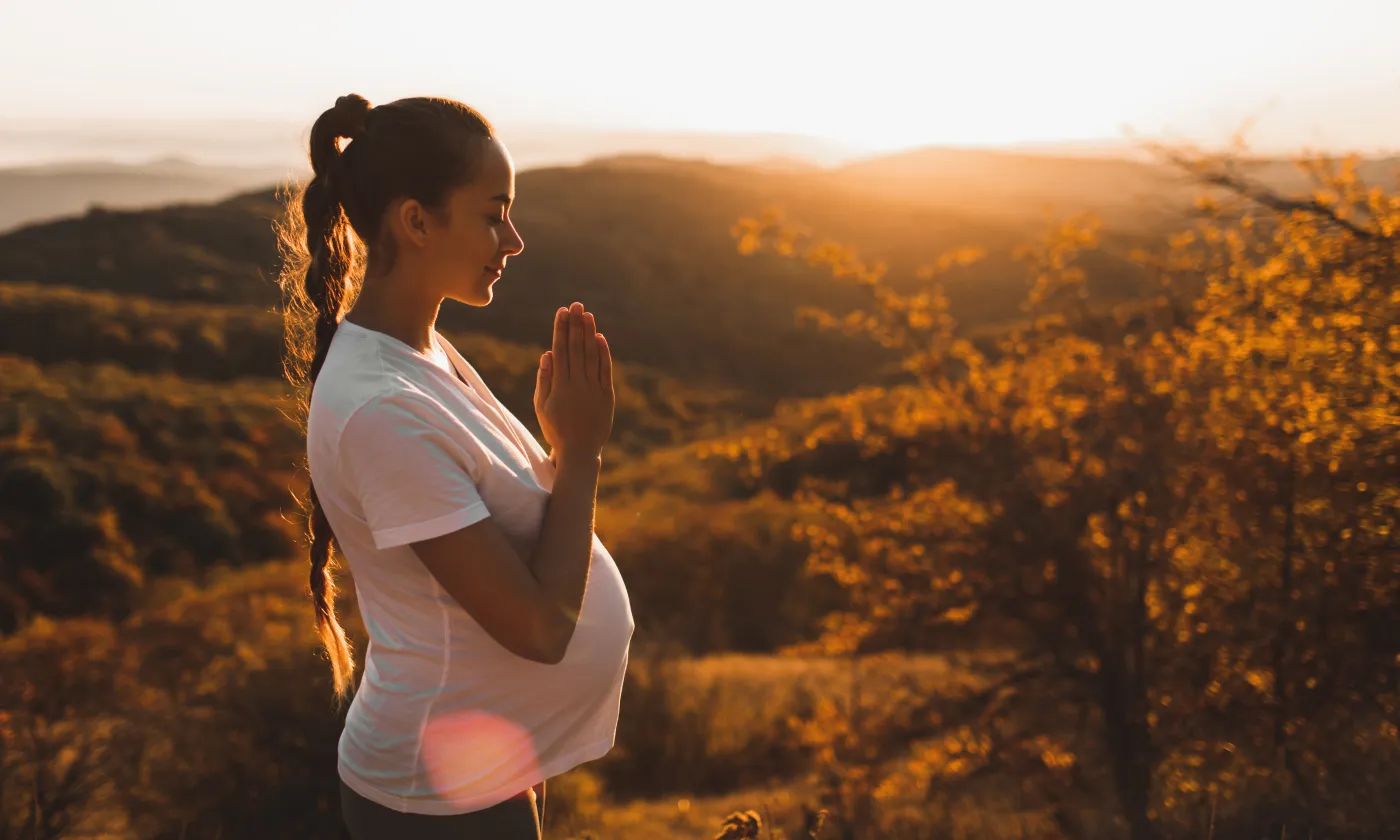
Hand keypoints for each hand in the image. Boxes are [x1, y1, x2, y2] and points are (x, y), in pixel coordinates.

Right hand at [533, 302, 613, 462]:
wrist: (580, 451)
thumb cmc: (556, 429)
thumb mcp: (542, 407)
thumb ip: (545, 380)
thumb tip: (547, 354)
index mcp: (559, 386)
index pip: (561, 351)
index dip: (561, 329)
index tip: (562, 312)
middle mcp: (577, 385)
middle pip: (576, 348)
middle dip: (575, 325)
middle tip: (576, 305)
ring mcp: (594, 390)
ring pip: (591, 356)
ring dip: (589, 333)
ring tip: (587, 315)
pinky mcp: (607, 396)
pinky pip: (605, 370)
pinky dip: (603, 353)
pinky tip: (599, 337)